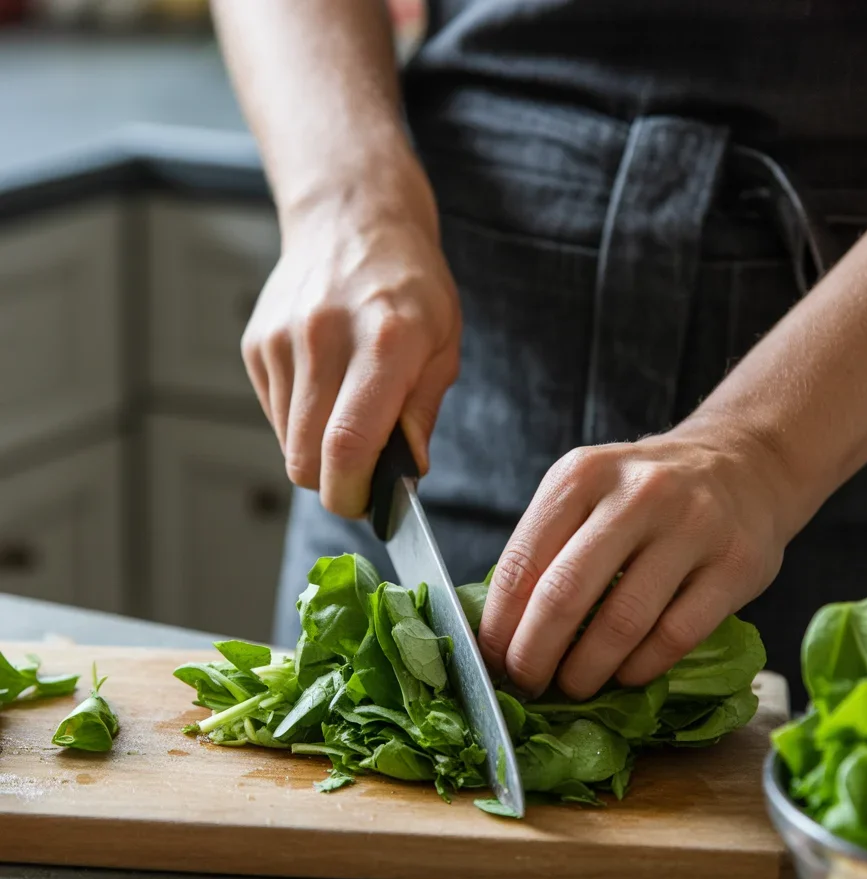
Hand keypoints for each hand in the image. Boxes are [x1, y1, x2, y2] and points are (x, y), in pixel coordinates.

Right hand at [241, 158, 460, 516]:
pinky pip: (275, 414)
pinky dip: (300, 421)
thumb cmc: (410, 287)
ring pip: (288, 443)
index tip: (366, 506)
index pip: (349, 444)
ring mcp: (283, 340)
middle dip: (332, 485)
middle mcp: (325, 338)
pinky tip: (325, 386)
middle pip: (306, 457)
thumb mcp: (444, 345)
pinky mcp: (257, 344)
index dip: (352, 493)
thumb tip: (403, 476)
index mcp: (385, 342)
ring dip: (317, 451)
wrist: (352, 219)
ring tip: (347, 412)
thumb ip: (421, 414)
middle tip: (360, 477)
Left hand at [478, 424, 793, 699]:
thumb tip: (501, 633)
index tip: (492, 661)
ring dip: (587, 670)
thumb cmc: (645, 494)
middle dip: (534, 655)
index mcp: (582, 475)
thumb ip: (547, 548)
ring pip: (622, 622)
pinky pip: (675, 636)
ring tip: (574, 686)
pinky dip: (640, 668)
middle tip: (527, 683)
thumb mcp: (587, 493)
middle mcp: (637, 494)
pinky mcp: (736, 565)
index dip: (499, 625)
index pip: (521, 563)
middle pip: (564, 595)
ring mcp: (692, 528)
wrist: (743, 465)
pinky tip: (625, 675)